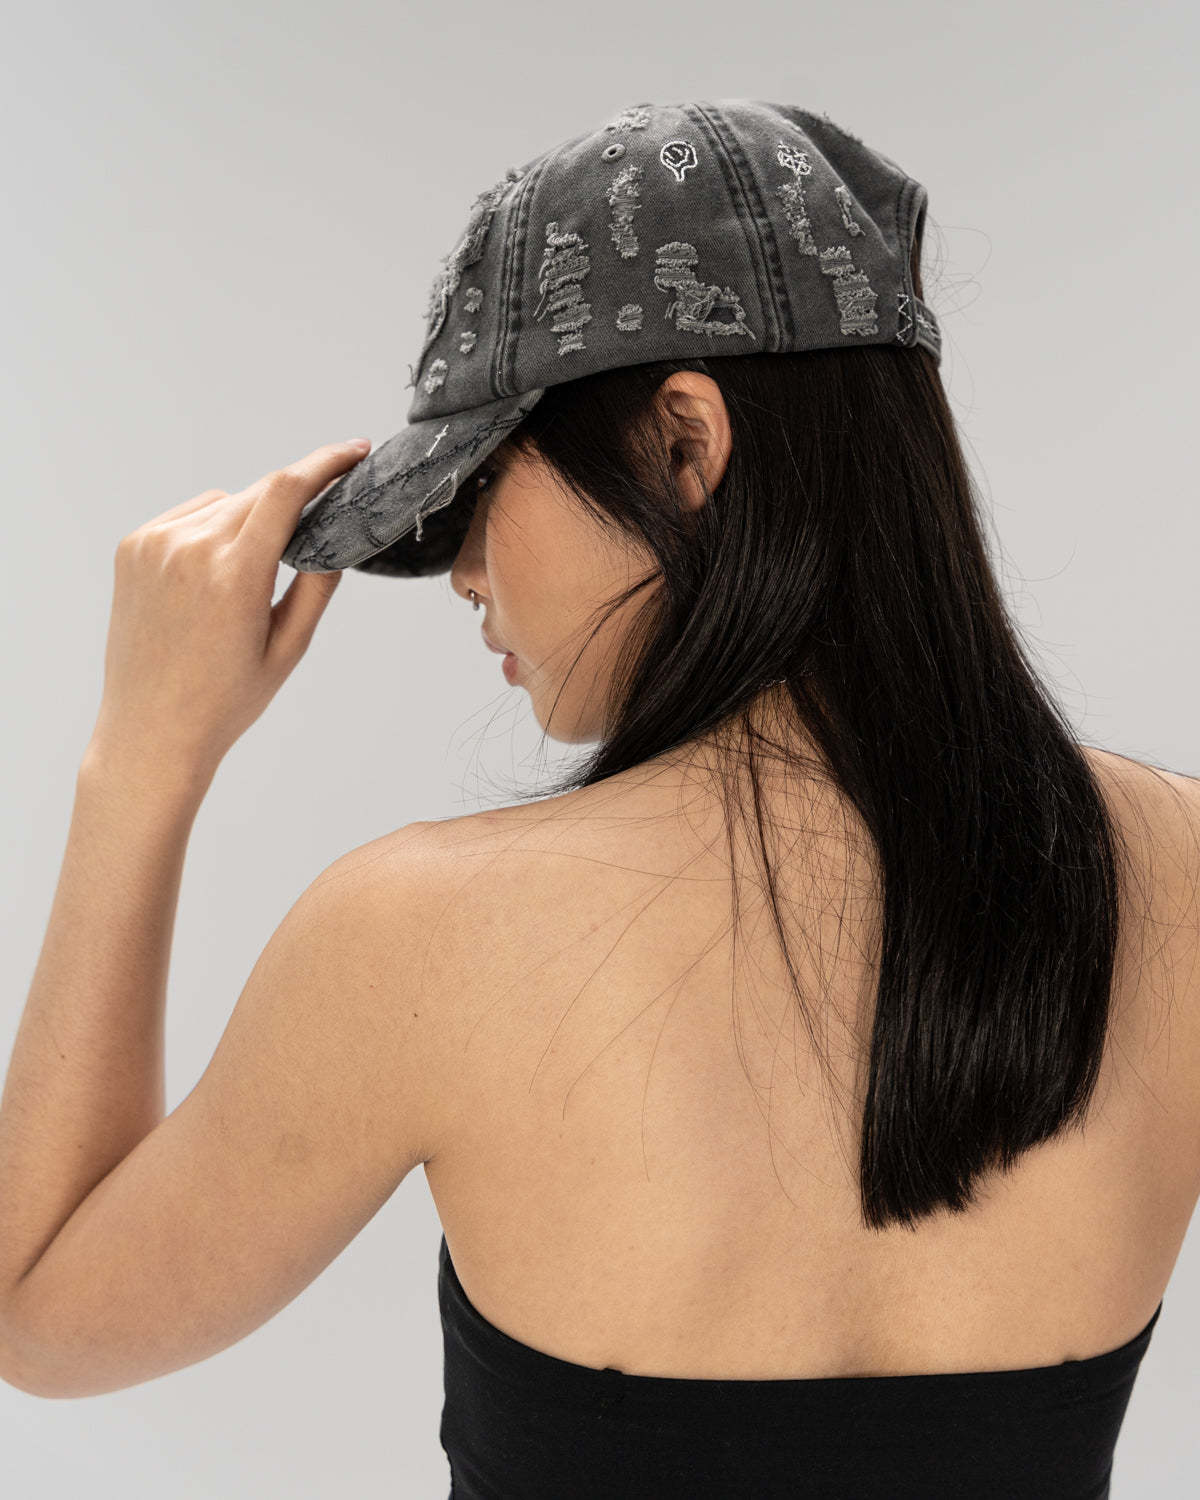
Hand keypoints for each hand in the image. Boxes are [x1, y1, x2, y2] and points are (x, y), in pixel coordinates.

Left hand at [86, 439, 368, 787]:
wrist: (151, 731)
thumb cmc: (223, 701)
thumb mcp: (289, 648)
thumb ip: (318, 585)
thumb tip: (336, 540)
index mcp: (235, 575)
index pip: (287, 490)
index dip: (325, 463)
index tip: (353, 452)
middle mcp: (189, 549)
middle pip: (259, 493)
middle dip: (293, 499)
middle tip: (317, 521)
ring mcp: (154, 545)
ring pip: (224, 504)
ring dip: (250, 518)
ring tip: (255, 571)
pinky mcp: (133, 548)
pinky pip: (189, 516)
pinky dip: (212, 528)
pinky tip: (217, 571)